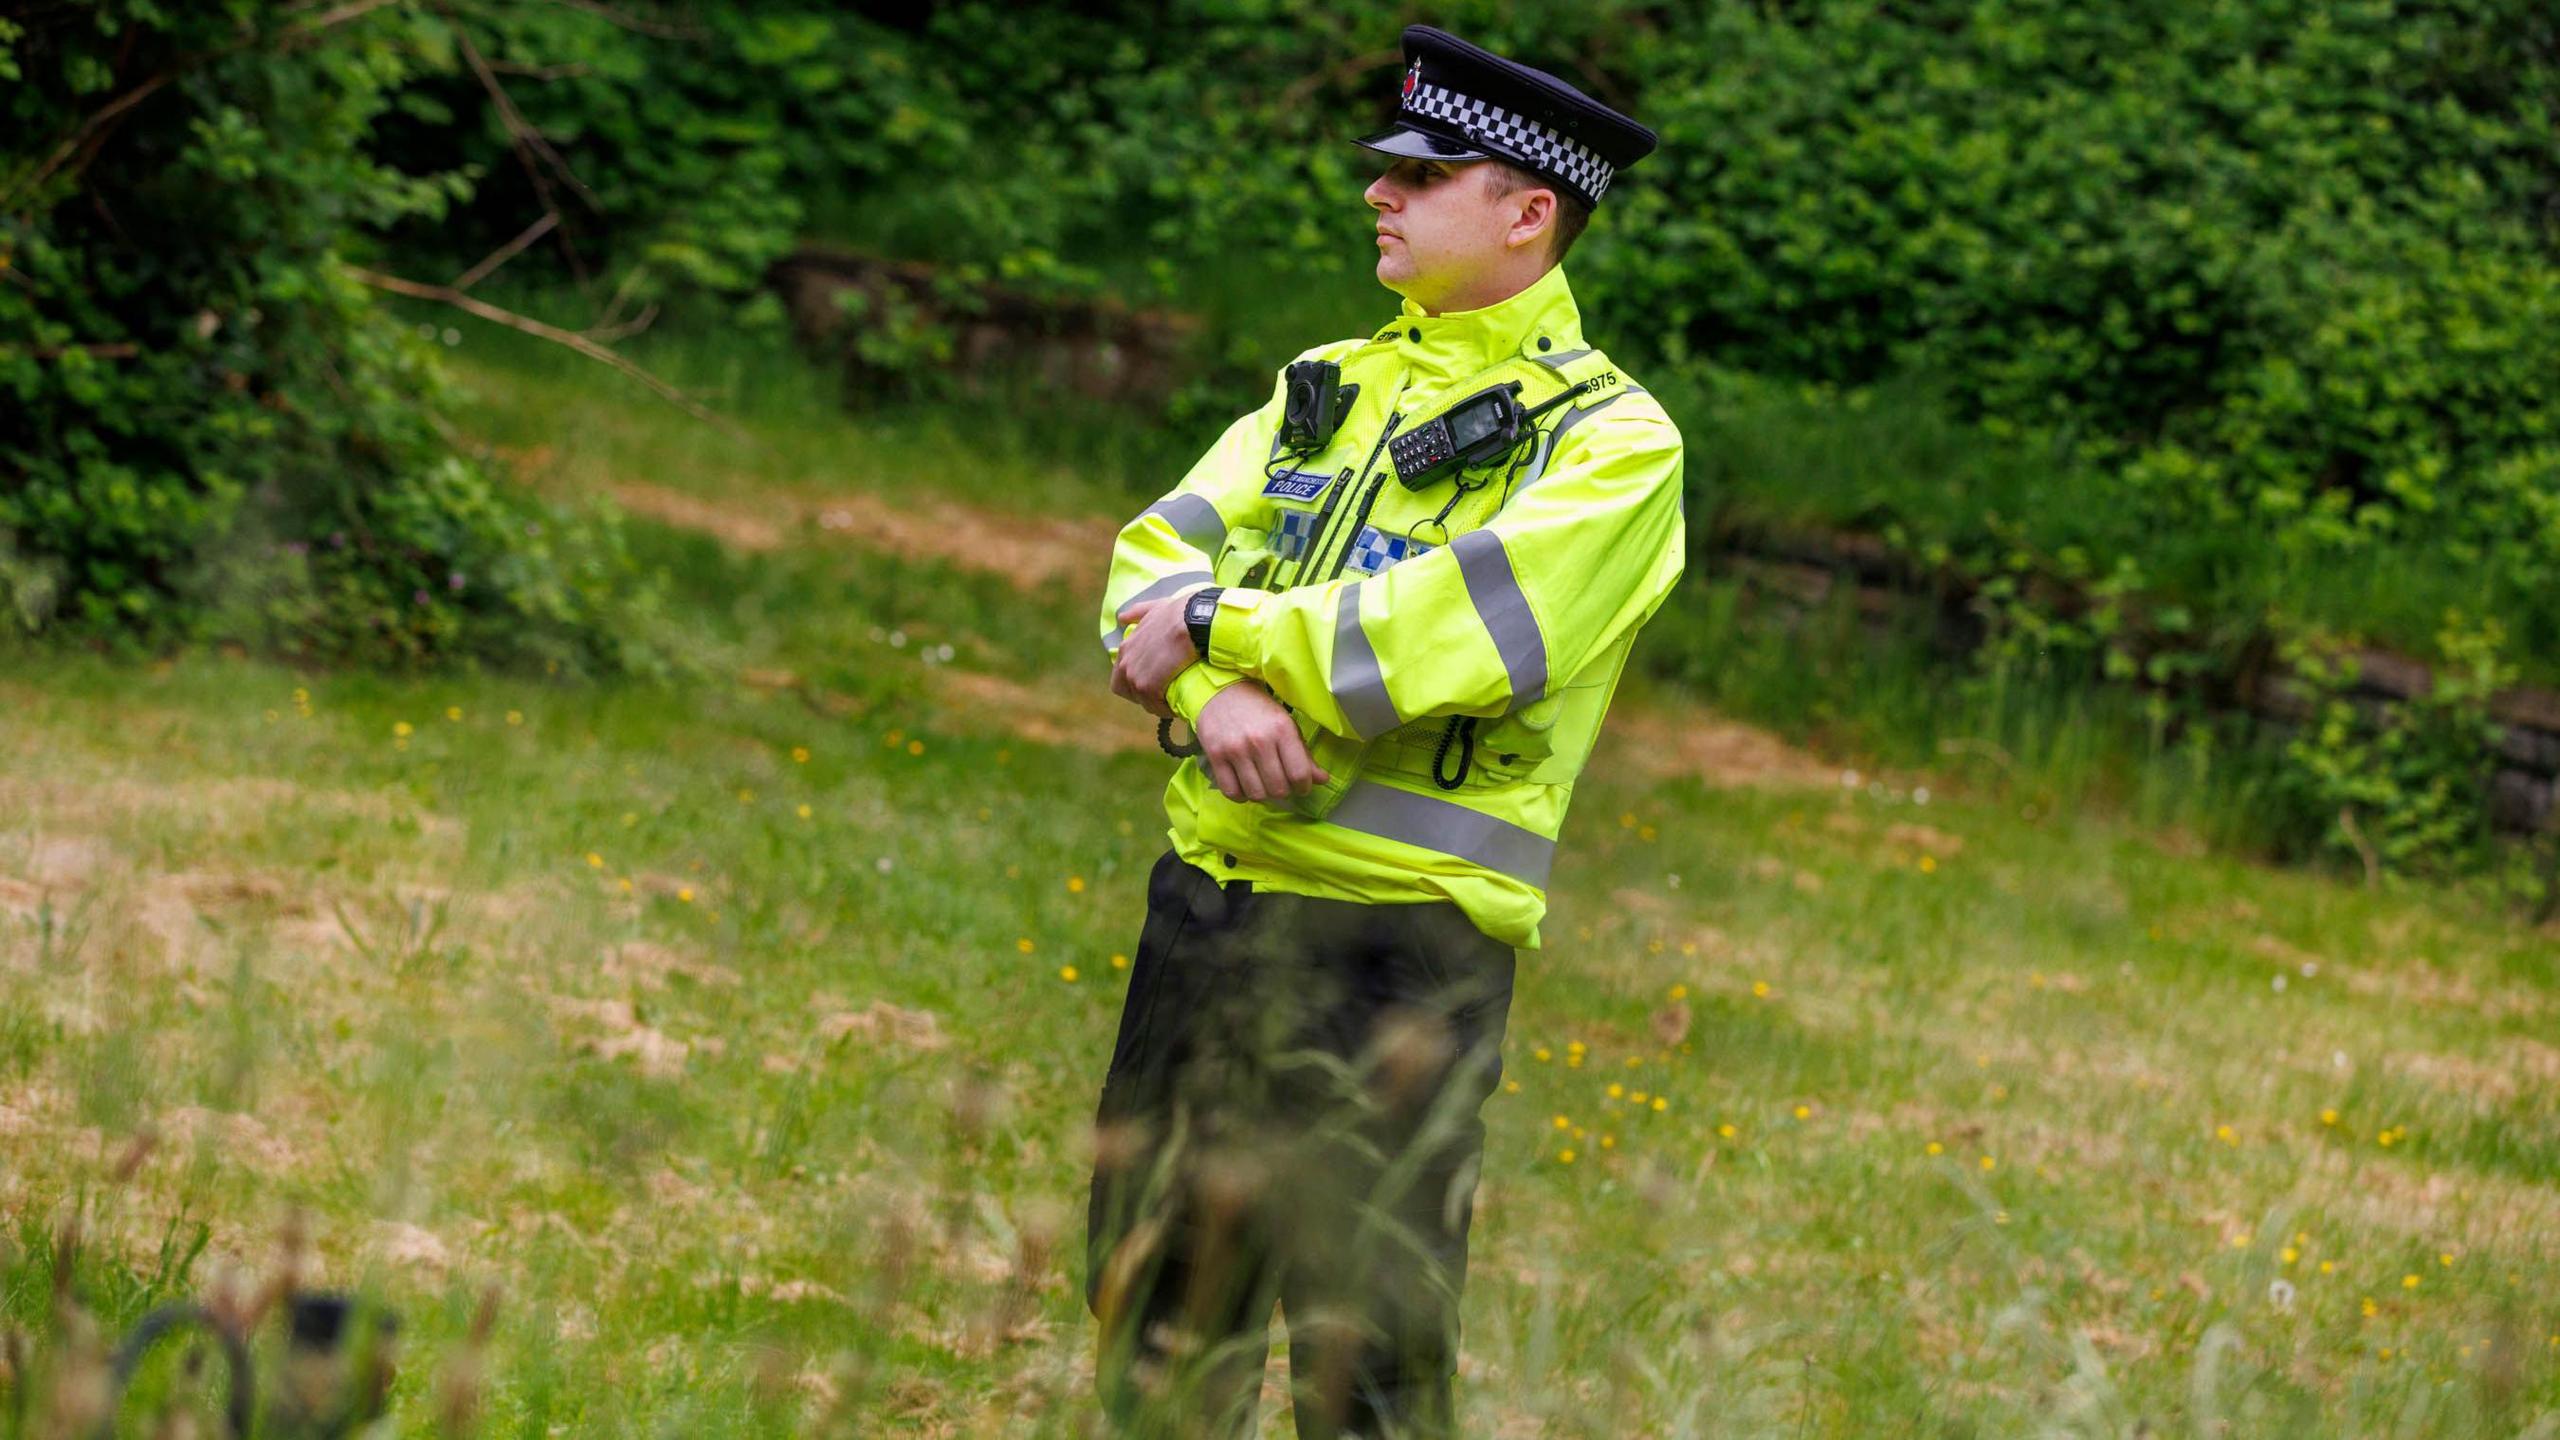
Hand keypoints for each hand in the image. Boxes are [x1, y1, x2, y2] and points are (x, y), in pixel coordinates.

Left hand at [1109, 584, 1209, 716]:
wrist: (1196, 622)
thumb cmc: (1182, 612)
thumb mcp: (1156, 608)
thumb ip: (1138, 612)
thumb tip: (1122, 618)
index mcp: (1127, 647)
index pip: (1121, 675)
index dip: (1137, 681)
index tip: (1154, 681)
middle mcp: (1125, 663)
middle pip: (1127, 691)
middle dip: (1145, 695)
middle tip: (1165, 693)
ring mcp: (1135, 676)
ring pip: (1142, 701)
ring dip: (1158, 703)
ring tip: (1175, 702)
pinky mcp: (1147, 687)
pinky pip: (1154, 706)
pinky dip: (1166, 709)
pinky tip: (1178, 707)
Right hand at [1195, 682, 1328, 803]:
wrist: (1223, 692)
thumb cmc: (1260, 710)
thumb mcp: (1287, 725)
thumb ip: (1304, 754)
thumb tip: (1323, 780)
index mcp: (1282, 730)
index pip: (1299, 774)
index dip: (1304, 787)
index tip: (1301, 786)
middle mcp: (1259, 741)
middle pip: (1278, 788)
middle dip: (1284, 791)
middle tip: (1281, 784)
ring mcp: (1235, 750)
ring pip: (1256, 794)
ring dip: (1263, 795)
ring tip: (1263, 785)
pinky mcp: (1215, 756)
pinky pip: (1232, 792)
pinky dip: (1241, 796)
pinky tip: (1245, 787)